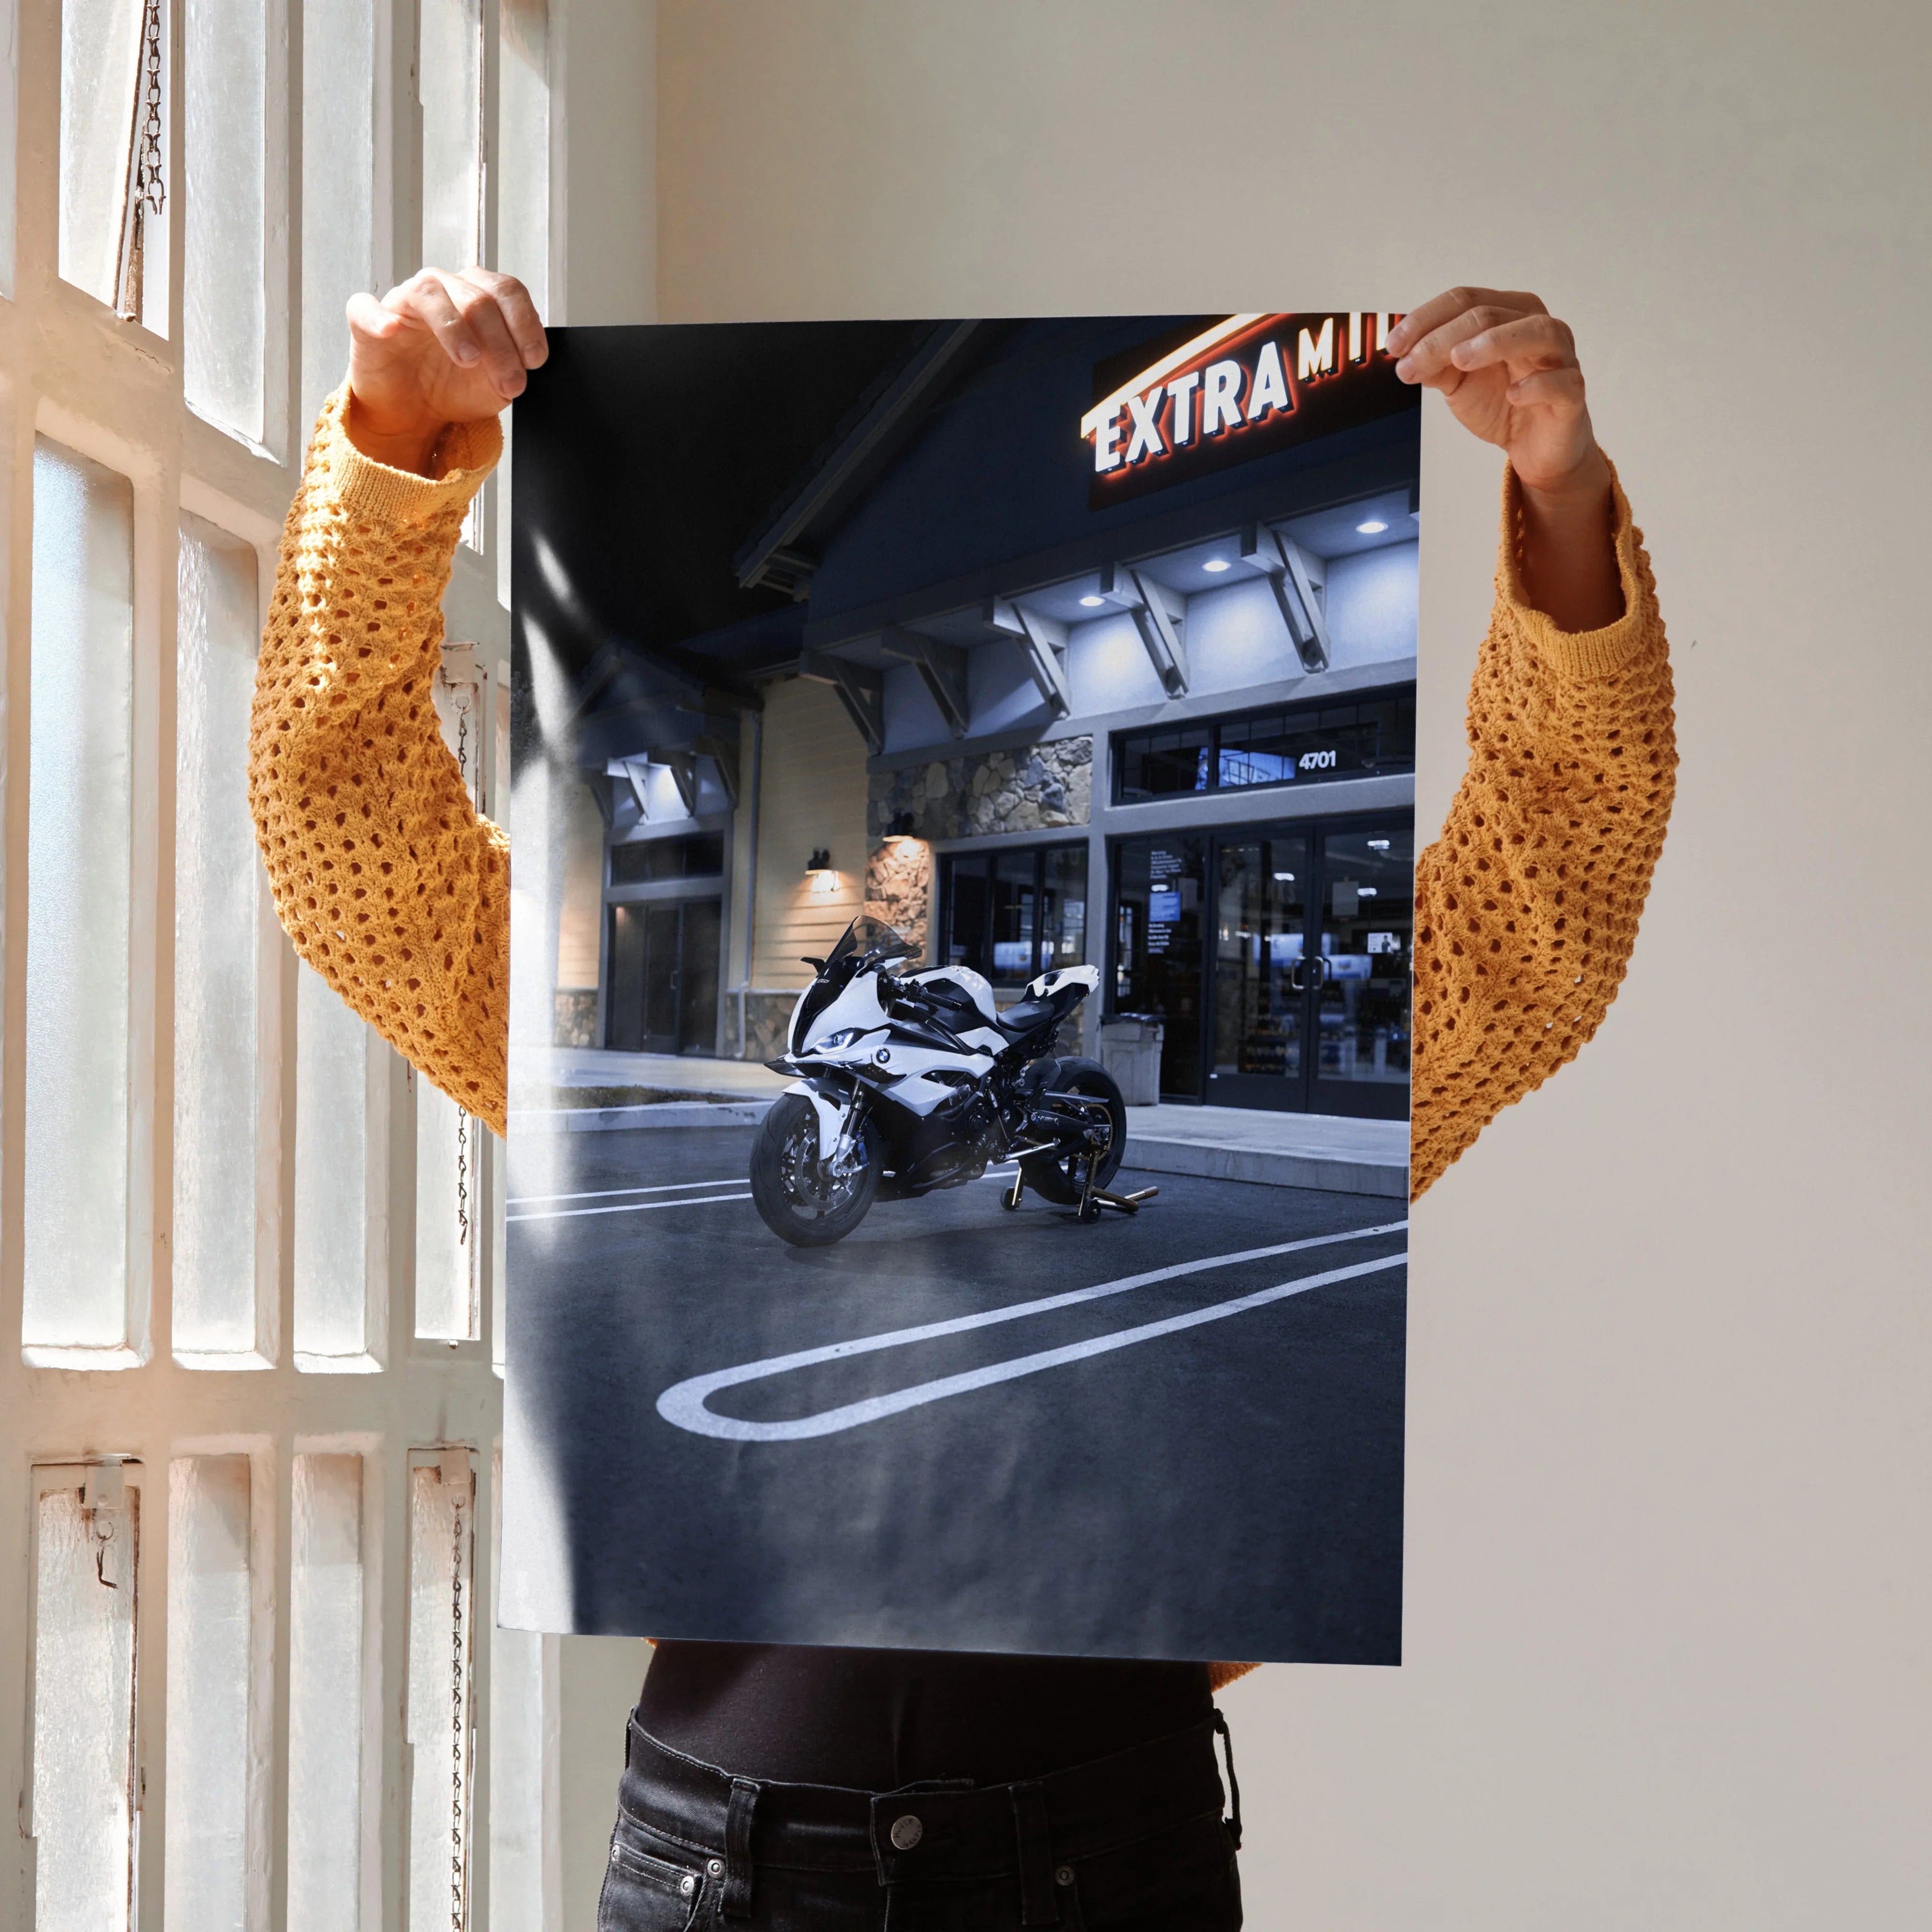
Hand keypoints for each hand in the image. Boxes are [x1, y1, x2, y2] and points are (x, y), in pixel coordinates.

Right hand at [344, 267, 547, 475]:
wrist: (414, 413)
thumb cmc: (454, 387)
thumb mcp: (496, 384)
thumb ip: (513, 367)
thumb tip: (526, 362)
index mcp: (477, 295)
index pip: (507, 291)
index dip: (525, 323)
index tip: (535, 360)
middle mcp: (443, 289)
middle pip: (477, 297)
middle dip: (500, 343)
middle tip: (510, 382)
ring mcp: (404, 301)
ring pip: (429, 293)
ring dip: (454, 327)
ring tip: (469, 360)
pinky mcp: (367, 321)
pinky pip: (366, 307)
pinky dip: (378, 317)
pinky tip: (391, 330)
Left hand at [1387, 288, 1621, 629]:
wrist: (1534, 447)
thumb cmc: (1501, 403)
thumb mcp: (1458, 382)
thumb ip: (1435, 364)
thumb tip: (1403, 354)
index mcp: (1508, 314)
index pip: (1465, 300)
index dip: (1425, 319)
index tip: (1392, 346)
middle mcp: (1537, 326)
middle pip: (1490, 314)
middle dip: (1444, 337)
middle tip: (1411, 363)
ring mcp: (1560, 357)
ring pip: (1536, 332)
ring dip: (1494, 342)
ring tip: (1459, 360)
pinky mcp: (1572, 393)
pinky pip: (1562, 381)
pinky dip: (1537, 385)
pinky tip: (1512, 394)